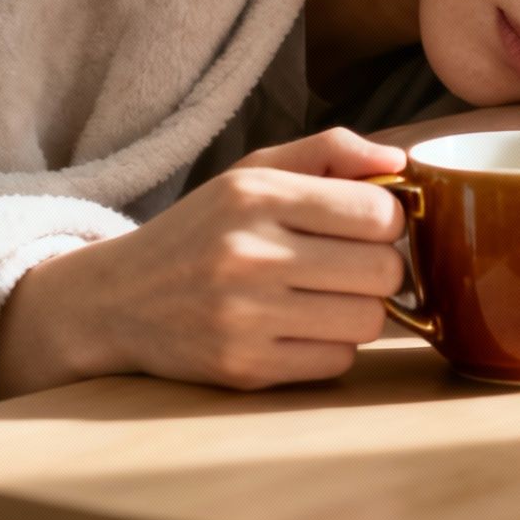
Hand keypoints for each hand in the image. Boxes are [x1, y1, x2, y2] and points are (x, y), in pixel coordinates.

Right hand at [0, 128, 408, 400]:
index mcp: (256, 196)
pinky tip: (300, 329)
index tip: (364, 227)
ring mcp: (245, 316)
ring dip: (359, 310)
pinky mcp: (244, 367)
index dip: (387, 221)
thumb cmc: (204, 229)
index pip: (378, 213)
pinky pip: (337, 361)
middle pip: (384, 270)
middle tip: (350, 266)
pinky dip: (331, 347)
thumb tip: (402, 161)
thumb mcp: (253, 172)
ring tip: (324, 298)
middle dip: (380, 268)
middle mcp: (249, 254)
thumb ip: (329, 151)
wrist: (118, 299)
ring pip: (369, 320)